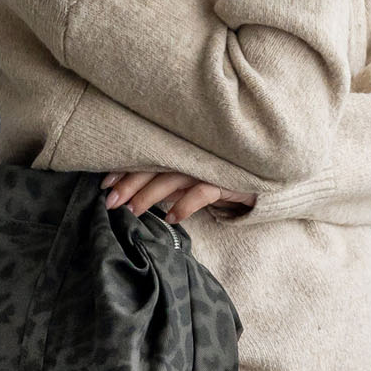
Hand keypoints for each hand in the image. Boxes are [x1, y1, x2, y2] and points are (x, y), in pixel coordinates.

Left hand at [99, 169, 256, 223]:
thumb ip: (169, 181)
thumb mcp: (192, 177)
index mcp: (180, 151)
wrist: (266, 177)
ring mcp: (208, 165)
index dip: (125, 169)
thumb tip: (135, 195)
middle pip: (155, 166)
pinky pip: (202, 191)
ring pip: (173, 177)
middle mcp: (191, 154)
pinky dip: (185, 205)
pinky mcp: (226, 179)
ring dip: (151, 195)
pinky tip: (171, 218)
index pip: (147, 157)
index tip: (104, 184)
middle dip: (130, 184)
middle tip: (110, 202)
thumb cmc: (223, 177)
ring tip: (134, 211)